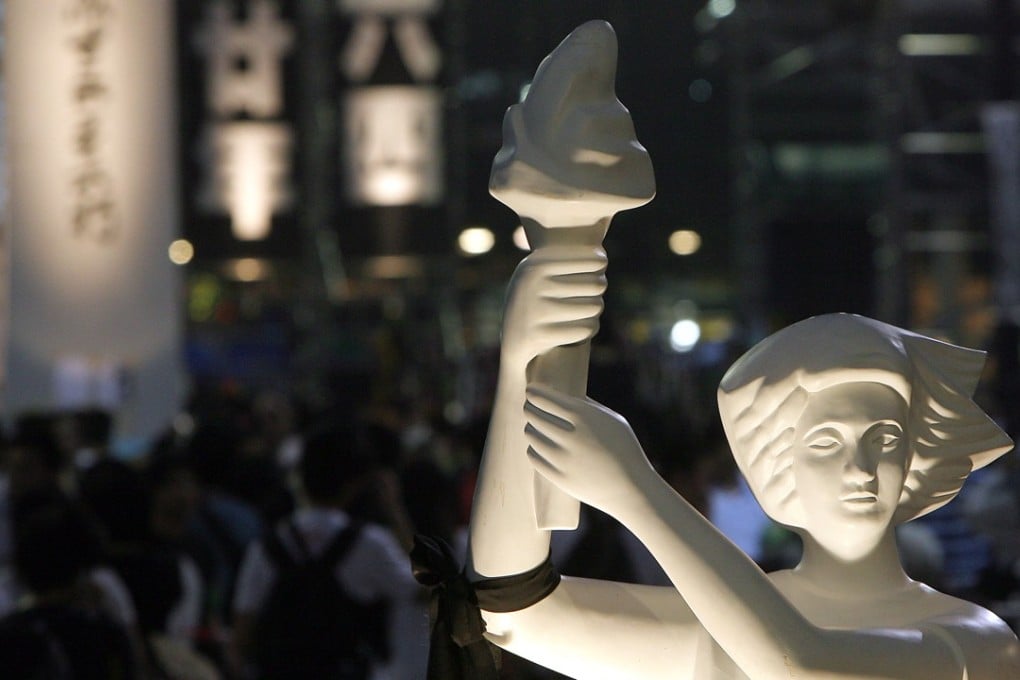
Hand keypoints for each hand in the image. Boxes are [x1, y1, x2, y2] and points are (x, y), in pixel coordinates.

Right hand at [500, 245, 606, 369]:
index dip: (599, 265)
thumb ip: (567, 260)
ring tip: (588, 313)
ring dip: (595, 313)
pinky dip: (589, 330)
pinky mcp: (539, 335)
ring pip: (594, 307)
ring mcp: (534, 310)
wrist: (509, 341)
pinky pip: (586, 329)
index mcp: (535, 263)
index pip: (593, 260)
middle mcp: (532, 283)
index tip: (598, 270)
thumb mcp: (541, 274)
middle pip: (596, 285)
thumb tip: (601, 256)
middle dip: (597, 293)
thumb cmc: (535, 300)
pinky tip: (583, 329)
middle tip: (592, 296)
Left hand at [523, 383, 655, 512]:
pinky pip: (533, 455)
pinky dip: (534, 448)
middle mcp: (570, 436)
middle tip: (530, 407)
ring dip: (531, 427)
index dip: (534, 392)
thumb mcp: (612, 419)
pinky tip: (538, 445)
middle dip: (530, 408)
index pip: (545, 399)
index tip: (531, 390)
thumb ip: (587, 405)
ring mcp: (563, 459)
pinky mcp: (558, 477)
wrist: (630, 489)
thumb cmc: (624, 449)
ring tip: (534, 426)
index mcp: (584, 416)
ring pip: (531, 434)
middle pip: (534, 415)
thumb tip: (562, 394)